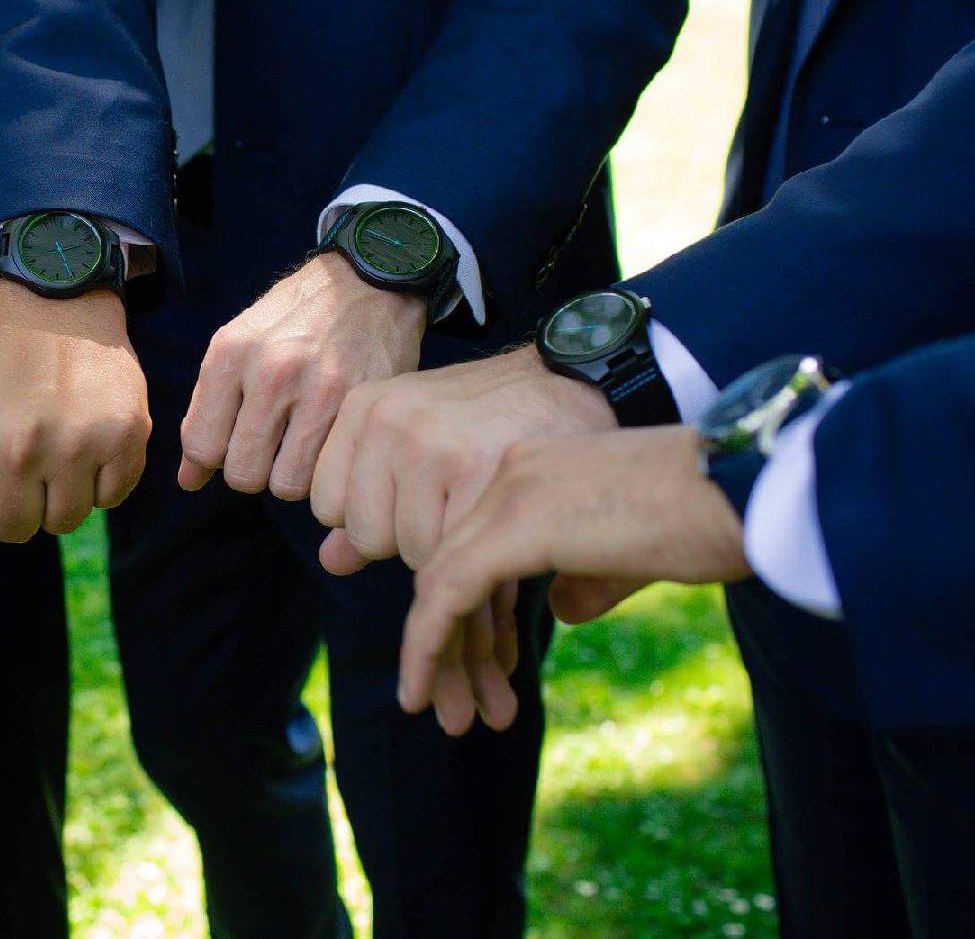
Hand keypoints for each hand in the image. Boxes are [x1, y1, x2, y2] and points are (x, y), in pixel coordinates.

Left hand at [0, 280, 148, 543]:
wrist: (46, 303)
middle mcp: (16, 452)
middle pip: (15, 530)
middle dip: (9, 505)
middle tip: (13, 462)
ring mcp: (74, 446)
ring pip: (65, 521)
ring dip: (55, 497)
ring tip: (48, 451)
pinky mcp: (123, 436)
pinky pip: (111, 497)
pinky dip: (100, 480)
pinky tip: (83, 442)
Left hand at [180, 252, 427, 498]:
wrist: (369, 280)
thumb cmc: (296, 317)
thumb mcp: (239, 346)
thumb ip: (207, 411)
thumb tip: (187, 480)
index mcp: (231, 354)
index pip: (201, 446)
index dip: (215, 456)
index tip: (235, 441)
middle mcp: (271, 372)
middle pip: (243, 474)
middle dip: (255, 470)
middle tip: (272, 447)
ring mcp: (319, 390)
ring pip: (288, 484)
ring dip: (293, 474)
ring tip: (303, 445)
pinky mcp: (361, 406)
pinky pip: (329, 471)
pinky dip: (328, 468)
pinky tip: (332, 440)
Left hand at [311, 345, 615, 573]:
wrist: (578, 379)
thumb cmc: (492, 416)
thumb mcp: (417, 438)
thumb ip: (368, 498)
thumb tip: (331, 561)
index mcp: (365, 405)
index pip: (328, 506)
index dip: (375, 516)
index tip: (419, 492)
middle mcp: (389, 418)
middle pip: (367, 534)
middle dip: (412, 535)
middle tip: (459, 496)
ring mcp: (428, 442)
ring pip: (411, 549)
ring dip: (452, 545)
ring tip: (484, 500)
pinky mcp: (474, 469)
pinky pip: (452, 550)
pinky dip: (478, 550)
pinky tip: (502, 516)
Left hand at [400, 427, 749, 734]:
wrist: (756, 486)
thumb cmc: (724, 517)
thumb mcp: (641, 551)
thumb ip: (593, 573)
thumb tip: (563, 607)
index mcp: (541, 465)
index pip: (479, 544)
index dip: (472, 614)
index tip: (478, 668)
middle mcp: (515, 468)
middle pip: (452, 563)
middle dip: (447, 640)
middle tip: (440, 703)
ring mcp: (511, 490)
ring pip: (441, 581)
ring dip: (435, 652)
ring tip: (433, 711)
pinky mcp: (515, 524)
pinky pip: (445, 592)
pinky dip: (427, 643)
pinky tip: (419, 688)